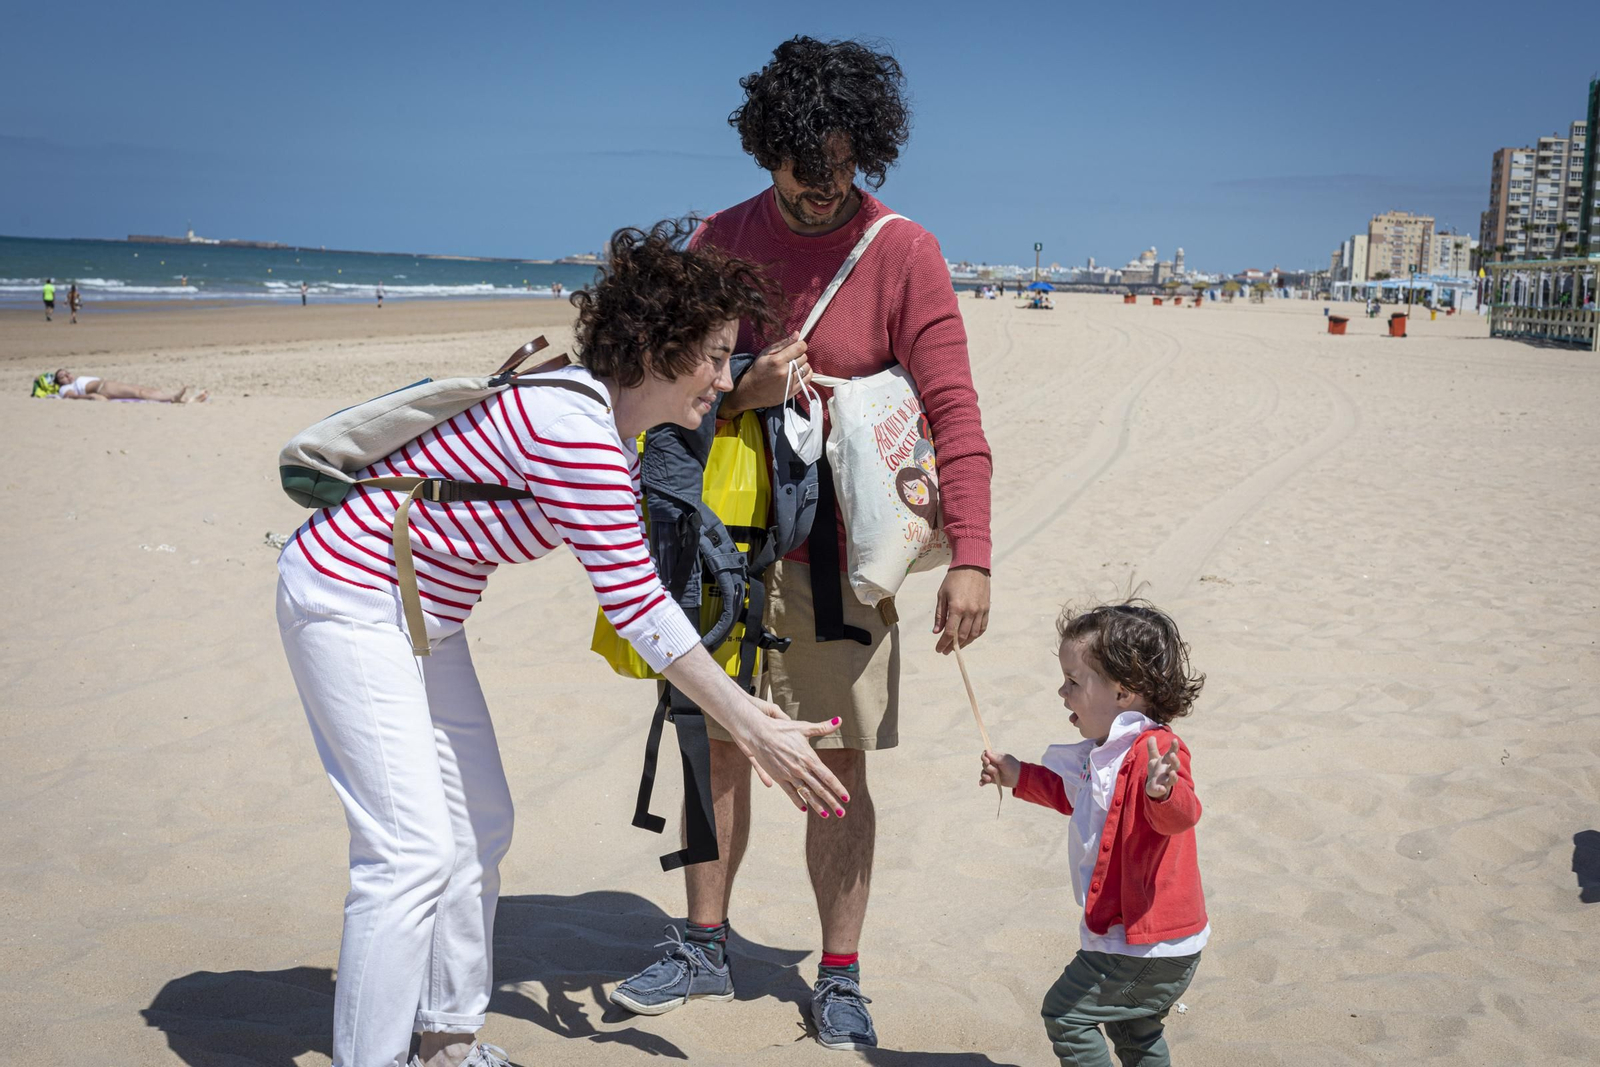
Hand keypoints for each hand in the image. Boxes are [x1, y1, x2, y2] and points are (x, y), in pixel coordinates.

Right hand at [722, 334, 808, 413]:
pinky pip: (807, 379)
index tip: (797, 346)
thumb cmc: (758, 369)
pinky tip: (799, 373)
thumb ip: (783, 343)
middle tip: (791, 358)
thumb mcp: (766, 353)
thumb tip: (798, 334)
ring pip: (807, 368)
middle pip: (804, 357)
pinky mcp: (793, 391)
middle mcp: (785, 372)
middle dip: (799, 355)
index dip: (801, 345)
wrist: (752, 391)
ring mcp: (789, 383)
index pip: (800, 348)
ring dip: (803, 365)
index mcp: (777, 360)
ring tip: (794, 366)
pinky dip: (806, 374)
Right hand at [732, 698, 849, 817]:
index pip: (828, 777)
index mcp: (809, 758)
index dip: (838, 788)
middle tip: (842, 813)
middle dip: (832, 802)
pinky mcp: (779, 778)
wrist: (758, 733)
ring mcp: (789, 775)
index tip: (846, 798)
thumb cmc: (782, 729)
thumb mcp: (804, 727)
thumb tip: (839, 720)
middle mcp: (801, 769)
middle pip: (820, 789)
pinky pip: (791, 792)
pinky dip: (798, 801)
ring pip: (807, 794)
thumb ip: (823, 727)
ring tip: (826, 815)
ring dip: (817, 806)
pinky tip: (805, 809)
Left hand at [934, 565, 990, 653]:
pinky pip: (982, 627)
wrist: (972, 566)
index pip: (950, 632)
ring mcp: (980, 611)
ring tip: (956, 646)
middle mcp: (970, 612)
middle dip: (952, 646)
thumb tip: (936, 632)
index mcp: (957, 608)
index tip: (938, 649)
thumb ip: (940, 615)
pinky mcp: (986, 609)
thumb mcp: (942, 595)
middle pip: (962, 636)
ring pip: (973, 634)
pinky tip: (969, 638)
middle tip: (946, 651)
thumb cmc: (954, 579)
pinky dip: (976, 635)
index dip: (943, 643)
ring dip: (965, 643)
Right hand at [979, 749, 1018, 788]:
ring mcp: (991, 772)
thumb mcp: (1005, 760)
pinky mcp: (992, 779)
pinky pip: (984, 780)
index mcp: (995, 757)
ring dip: (985, 776)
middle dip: (989, 768)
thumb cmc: (1012, 766)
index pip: (985, 755)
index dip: (984, 758)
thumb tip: (986, 751)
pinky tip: (982, 784)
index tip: (988, 762)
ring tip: (989, 779)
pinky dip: (982, 782)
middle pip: (984, 764)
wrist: (1018, 778)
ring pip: (983, 772)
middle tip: (996, 772)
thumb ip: (995, 757)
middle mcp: (992, 764)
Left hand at [1145, 738, 1179, 799]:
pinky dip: (1162, 789)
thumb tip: (1151, 736)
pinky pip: (1162, 790)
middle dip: (1174, 760)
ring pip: (1173, 779)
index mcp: (1166, 763)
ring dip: (1173, 776)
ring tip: (1172, 772)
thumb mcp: (1154, 759)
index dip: (1174, 747)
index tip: (1174, 740)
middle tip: (1171, 755)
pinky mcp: (1160, 789)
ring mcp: (1166, 781)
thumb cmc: (1157, 771)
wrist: (1154, 787)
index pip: (1172, 753)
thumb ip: (1153, 749)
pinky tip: (1161, 789)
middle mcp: (1169, 771)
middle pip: (1175, 766)